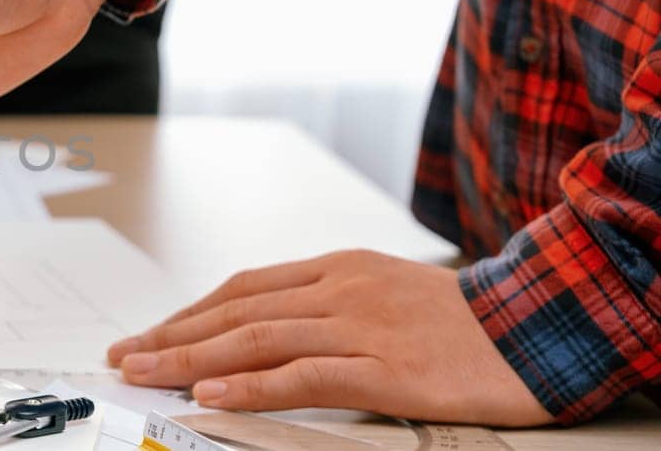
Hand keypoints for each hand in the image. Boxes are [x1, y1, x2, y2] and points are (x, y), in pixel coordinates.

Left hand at [107, 250, 552, 426]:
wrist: (540, 326)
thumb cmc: (464, 319)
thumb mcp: (386, 292)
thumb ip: (326, 305)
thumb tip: (264, 327)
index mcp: (337, 268)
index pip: (242, 288)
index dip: (188, 313)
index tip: (149, 335)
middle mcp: (340, 290)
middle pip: (236, 312)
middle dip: (172, 336)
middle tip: (125, 358)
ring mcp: (362, 327)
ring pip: (257, 340)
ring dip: (191, 359)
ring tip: (145, 373)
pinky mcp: (386, 369)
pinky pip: (304, 376)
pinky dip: (252, 387)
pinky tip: (212, 396)